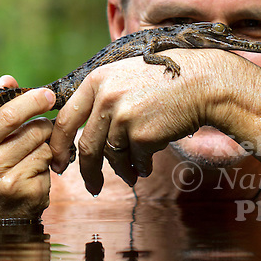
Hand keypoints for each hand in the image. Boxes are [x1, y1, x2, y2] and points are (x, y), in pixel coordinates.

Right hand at [0, 75, 55, 219]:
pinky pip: (51, 167)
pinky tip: (31, 178)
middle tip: (36, 134)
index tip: (48, 94)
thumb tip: (8, 79)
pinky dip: (47, 168)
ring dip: (46, 148)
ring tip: (29, 158)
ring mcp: (11, 185)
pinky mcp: (32, 196)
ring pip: (47, 147)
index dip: (32, 101)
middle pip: (35, 130)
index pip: (6, 116)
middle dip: (42, 127)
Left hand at [48, 50, 214, 195]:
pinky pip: (135, 160)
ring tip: (131, 174)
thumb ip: (102, 95)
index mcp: (97, 80)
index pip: (65, 118)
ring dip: (121, 170)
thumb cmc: (166, 80)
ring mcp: (124, 115)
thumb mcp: (125, 75)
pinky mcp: (143, 134)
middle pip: (86, 145)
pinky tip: (147, 164)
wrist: (202, 81)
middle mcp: (106, 97)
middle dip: (86, 171)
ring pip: (112, 156)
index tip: (61, 162)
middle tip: (91, 185)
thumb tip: (79, 128)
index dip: (58, 144)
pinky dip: (140, 167)